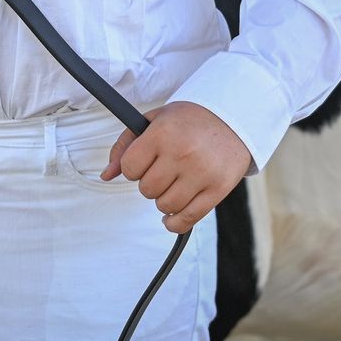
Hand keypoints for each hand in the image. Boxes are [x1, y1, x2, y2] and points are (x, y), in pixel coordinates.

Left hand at [102, 101, 250, 233]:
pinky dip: (175, 223)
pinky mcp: (218, 189)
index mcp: (163, 133)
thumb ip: (126, 145)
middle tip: (163, 171)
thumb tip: (106, 175)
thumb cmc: (190, 120)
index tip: (144, 162)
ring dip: (164, 200)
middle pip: (147, 190)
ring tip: (174, 185)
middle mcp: (182, 153)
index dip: (133, 168)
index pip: (129, 168)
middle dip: (150, 183)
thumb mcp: (155, 120)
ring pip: (165, 206)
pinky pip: (188, 219)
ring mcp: (202, 173)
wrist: (234, 117)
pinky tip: (172, 217)